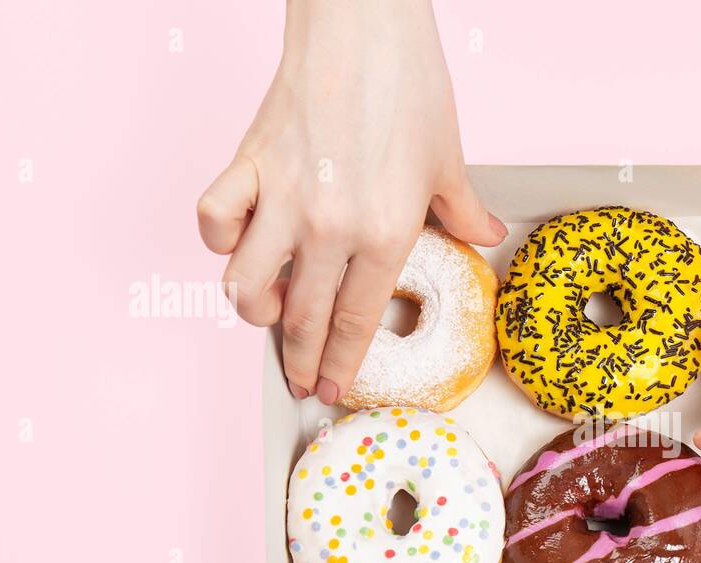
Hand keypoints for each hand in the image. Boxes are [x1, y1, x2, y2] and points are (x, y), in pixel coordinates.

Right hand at [196, 0, 504, 403]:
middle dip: (297, 360)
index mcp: (385, 233)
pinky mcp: (248, 163)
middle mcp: (329, 227)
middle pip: (300, 317)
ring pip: (245, 282)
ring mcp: (282, 197)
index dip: (339, 364)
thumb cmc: (410, 87)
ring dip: (253, 309)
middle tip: (298, 380)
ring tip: (268, 312)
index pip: (354, 321)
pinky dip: (219, 241)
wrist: (362, 25)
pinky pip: (214, 222)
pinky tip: (238, 244)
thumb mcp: (450, 159)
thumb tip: (486, 234)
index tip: (329, 389)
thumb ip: (464, 210)